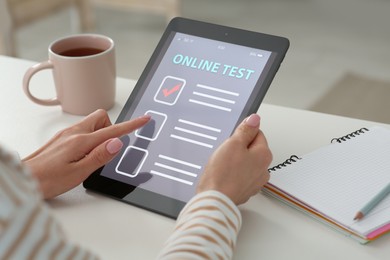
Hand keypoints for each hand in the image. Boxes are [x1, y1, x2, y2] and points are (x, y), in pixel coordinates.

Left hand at [23, 109, 149, 198]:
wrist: (24, 178)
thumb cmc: (47, 179)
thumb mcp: (79, 172)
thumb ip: (100, 156)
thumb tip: (117, 142)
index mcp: (81, 141)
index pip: (113, 130)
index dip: (131, 125)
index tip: (144, 119)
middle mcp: (73, 133)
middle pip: (101, 118)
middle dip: (111, 128)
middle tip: (107, 149)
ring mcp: (66, 134)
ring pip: (91, 125)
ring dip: (99, 136)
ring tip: (92, 157)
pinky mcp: (61, 139)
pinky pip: (82, 132)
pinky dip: (89, 140)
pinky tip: (81, 157)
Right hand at [196, 114, 271, 204]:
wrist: (215, 199)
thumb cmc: (223, 173)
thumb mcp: (233, 144)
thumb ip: (246, 130)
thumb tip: (255, 119)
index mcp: (264, 155)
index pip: (257, 134)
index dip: (242, 134)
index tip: (232, 138)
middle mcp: (263, 170)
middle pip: (252, 150)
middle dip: (239, 148)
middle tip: (225, 152)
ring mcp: (255, 182)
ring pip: (246, 164)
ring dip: (236, 162)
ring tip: (223, 165)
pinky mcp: (245, 190)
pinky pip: (240, 176)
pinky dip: (233, 174)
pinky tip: (223, 175)